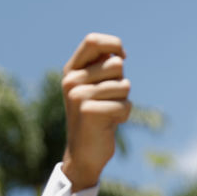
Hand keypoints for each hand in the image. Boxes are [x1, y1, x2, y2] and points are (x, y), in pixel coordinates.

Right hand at [61, 33, 131, 190]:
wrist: (84, 154)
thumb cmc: (97, 117)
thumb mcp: (97, 89)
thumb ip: (104, 69)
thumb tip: (119, 53)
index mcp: (71, 71)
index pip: (92, 41)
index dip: (114, 44)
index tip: (123, 56)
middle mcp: (71, 81)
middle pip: (116, 64)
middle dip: (122, 83)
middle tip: (109, 100)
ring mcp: (78, 96)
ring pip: (123, 86)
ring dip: (123, 101)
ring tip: (108, 113)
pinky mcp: (89, 112)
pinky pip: (125, 105)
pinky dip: (123, 115)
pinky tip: (109, 124)